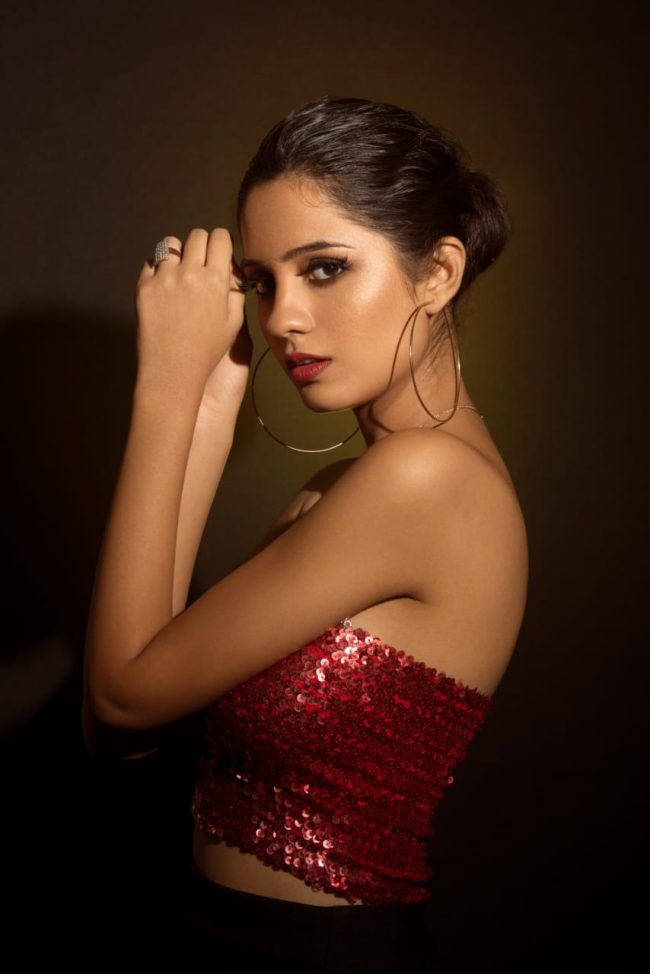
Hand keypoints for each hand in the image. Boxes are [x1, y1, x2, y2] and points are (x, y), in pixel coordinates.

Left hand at [135, 228, 248, 393]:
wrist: (172, 370)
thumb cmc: (206, 350)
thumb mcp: (233, 323)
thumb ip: (235, 290)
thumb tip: (231, 268)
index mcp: (216, 281)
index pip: (220, 238)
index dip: (221, 242)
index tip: (219, 251)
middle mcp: (189, 274)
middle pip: (196, 236)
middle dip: (201, 244)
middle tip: (200, 262)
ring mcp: (164, 278)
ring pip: (170, 244)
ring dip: (177, 253)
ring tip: (178, 273)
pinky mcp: (144, 286)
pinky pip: (150, 263)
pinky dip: (158, 269)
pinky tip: (164, 288)